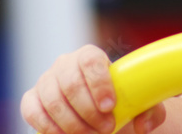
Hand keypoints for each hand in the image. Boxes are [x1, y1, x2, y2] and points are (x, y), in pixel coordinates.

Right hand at [20, 44, 165, 133]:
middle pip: (71, 83)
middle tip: (106, 129)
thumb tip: (144, 124)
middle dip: (88, 111)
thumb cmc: (118, 102)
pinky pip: (33, 112)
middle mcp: (65, 64)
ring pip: (53, 100)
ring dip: (73, 124)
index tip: (110, 106)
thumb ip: (150, 109)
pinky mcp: (31, 99)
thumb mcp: (138, 102)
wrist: (97, 109)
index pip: (90, 60)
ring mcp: (46, 81)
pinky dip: (49, 128)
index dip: (99, 83)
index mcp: (90, 56)